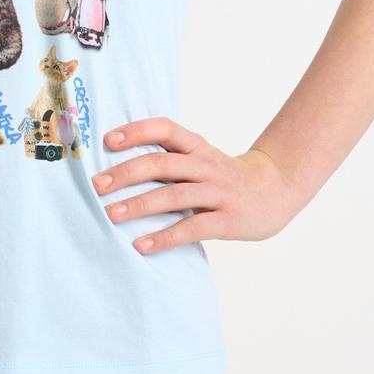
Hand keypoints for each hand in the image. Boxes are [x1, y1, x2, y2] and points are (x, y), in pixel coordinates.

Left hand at [91, 118, 307, 251]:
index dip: (136, 132)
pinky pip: (191, 228)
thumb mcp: (200, 158)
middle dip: (125, 174)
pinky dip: (164, 237)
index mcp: (197, 146)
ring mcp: (218, 192)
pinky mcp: (227, 220)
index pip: (164, 129)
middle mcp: (206, 165)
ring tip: (110, 215)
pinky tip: (141, 245)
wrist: (275, 190)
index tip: (107, 141)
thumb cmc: (224, 176)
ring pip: (173, 196)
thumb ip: (169, 159)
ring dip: (138, 205)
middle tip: (97, 186)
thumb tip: (117, 165)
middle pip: (161, 164)